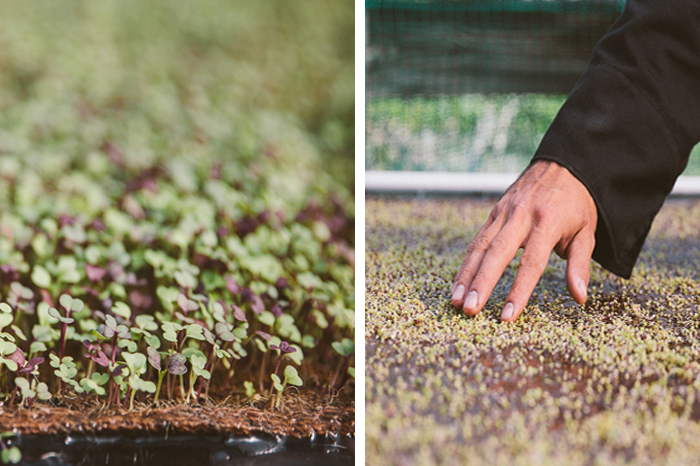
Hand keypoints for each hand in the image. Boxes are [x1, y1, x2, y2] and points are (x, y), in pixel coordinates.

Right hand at [451, 160, 596, 320]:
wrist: (563, 164)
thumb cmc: (577, 203)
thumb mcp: (587, 232)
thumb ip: (580, 265)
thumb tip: (580, 297)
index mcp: (548, 222)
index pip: (531, 262)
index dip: (518, 290)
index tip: (507, 315)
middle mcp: (522, 216)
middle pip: (497, 254)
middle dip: (482, 284)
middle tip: (470, 310)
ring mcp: (504, 212)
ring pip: (480, 247)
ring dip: (467, 276)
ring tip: (457, 301)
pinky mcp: (494, 211)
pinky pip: (478, 240)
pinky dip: (467, 263)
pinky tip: (459, 283)